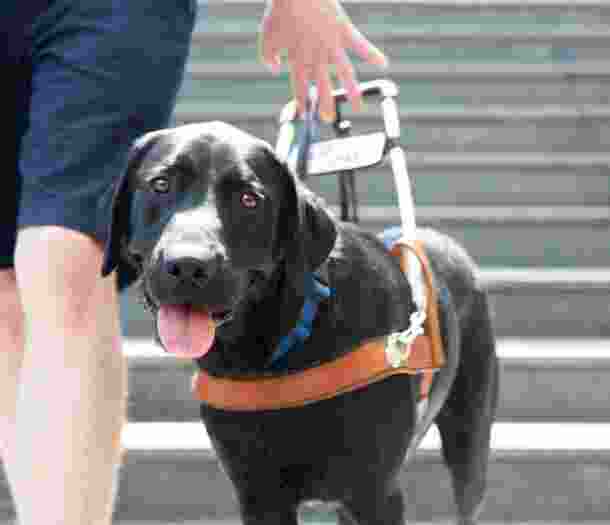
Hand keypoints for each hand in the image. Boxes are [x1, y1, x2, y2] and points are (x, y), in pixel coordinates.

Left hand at [259, 0, 387, 121]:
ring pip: (344, 73)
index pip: (299, 85)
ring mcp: (332, 45)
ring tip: (357, 105)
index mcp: (298, 58)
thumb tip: (275, 69)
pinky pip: (360, 44)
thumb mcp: (267, 35)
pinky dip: (372, 53)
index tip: (303, 113)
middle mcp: (317, 56)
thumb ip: (268, 56)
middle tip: (329, 118)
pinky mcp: (343, 30)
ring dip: (352, 90)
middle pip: (323, 85)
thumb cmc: (281, 9)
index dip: (301, 100)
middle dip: (326, 103)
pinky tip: (383, 63)